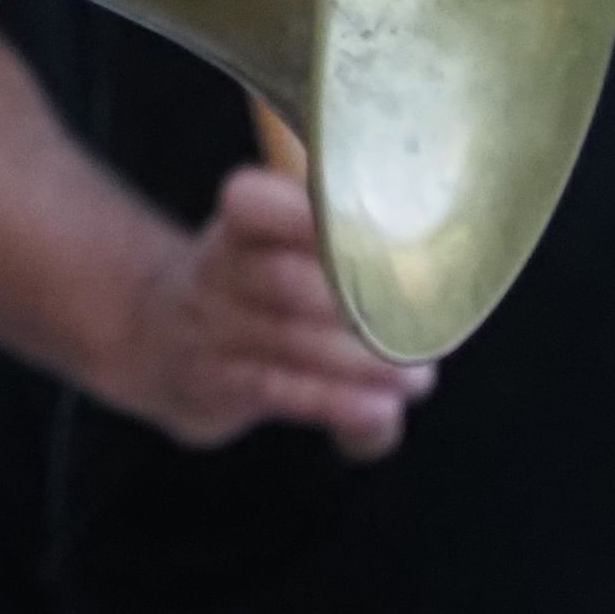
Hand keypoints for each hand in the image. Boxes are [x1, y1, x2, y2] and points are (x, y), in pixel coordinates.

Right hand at [105, 167, 434, 455]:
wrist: (162, 341)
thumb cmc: (260, 289)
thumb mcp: (282, 248)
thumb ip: (355, 250)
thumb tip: (452, 269)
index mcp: (242, 224)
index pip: (251, 201)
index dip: (300, 212)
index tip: (365, 226)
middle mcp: (218, 269)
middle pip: (282, 278)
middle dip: (357, 304)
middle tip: (422, 327)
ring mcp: (210, 328)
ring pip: (286, 339)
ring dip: (361, 363)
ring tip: (414, 380)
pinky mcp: (213, 382)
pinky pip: (277, 390)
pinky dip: (334, 402)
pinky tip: (379, 412)